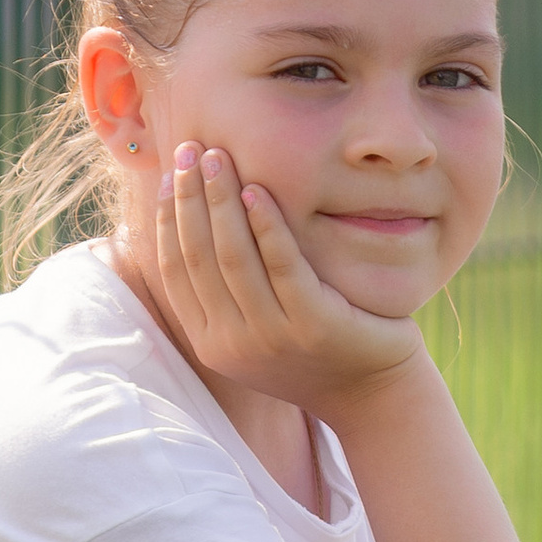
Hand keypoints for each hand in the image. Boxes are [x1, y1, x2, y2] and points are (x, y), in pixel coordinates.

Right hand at [143, 143, 422, 415]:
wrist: (373, 392)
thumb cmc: (313, 347)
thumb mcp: (255, 329)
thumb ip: (224, 290)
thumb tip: (191, 220)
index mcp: (210, 342)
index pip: (175, 270)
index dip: (168, 218)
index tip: (172, 174)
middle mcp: (233, 342)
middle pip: (198, 256)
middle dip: (189, 197)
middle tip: (191, 150)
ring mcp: (272, 336)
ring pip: (233, 256)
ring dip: (220, 200)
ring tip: (218, 156)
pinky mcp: (313, 324)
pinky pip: (282, 264)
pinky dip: (266, 223)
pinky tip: (257, 188)